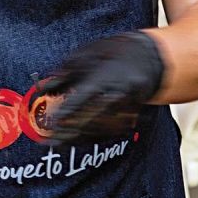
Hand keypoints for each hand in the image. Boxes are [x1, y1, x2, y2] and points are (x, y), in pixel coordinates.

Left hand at [44, 31, 164, 142]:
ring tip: (62, 144)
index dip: (65, 113)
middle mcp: (117, 95)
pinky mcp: (134, 115)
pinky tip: (82, 140)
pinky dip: (97, 137)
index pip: (80, 100)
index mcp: (103, 78)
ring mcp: (128, 107)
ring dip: (82, 139)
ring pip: (102, 129)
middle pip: (91, 119)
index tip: (51, 122)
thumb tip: (44, 90)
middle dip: (70, 133)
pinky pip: (114, 131)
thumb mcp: (84, 56)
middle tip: (51, 141)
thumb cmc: (113, 52)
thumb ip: (64, 75)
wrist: (152, 56)